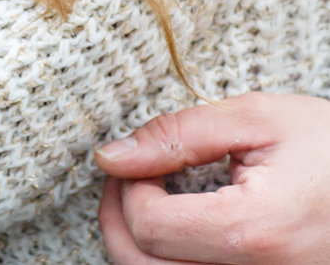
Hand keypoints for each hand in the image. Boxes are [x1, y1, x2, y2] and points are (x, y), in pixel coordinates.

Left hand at [95, 93, 329, 263]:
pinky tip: (182, 230)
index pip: (150, 226)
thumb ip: (178, 135)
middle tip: (129, 180)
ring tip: (152, 202)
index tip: (139, 161)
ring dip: (142, 248)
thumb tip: (111, 156)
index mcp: (256, 232)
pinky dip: (175, 262)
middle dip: (119, 221)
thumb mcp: (259, 120)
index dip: (128, 188)